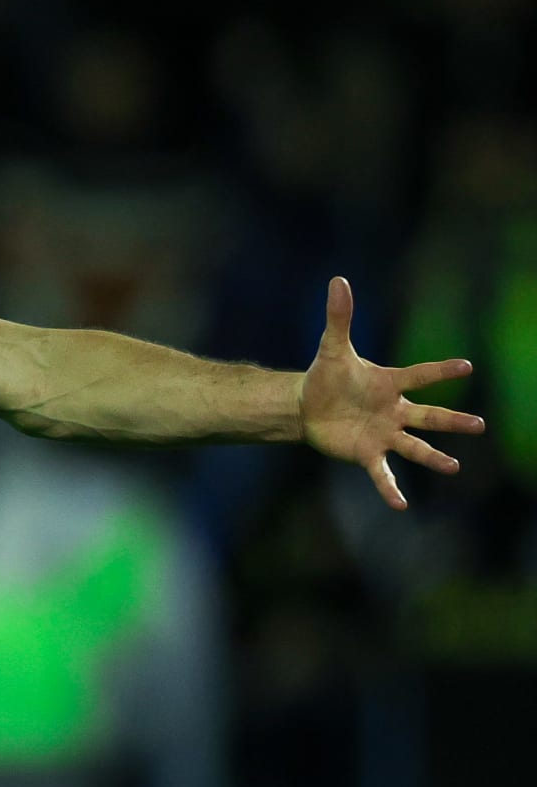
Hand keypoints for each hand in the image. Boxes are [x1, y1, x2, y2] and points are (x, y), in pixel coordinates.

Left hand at [300, 277, 486, 509]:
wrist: (307, 406)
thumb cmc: (326, 376)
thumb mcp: (332, 347)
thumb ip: (339, 317)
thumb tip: (338, 280)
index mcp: (390, 383)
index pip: (420, 375)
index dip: (441, 371)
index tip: (466, 365)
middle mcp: (394, 410)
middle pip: (429, 416)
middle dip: (452, 420)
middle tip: (479, 425)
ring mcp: (384, 434)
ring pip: (415, 446)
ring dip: (433, 457)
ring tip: (453, 467)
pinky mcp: (367, 453)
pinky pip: (383, 473)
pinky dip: (390, 489)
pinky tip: (401, 506)